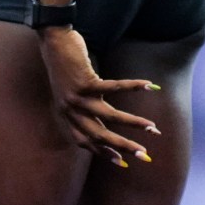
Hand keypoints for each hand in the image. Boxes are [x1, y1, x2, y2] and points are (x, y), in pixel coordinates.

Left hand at [36, 27, 159, 165]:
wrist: (53, 42)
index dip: (103, 153)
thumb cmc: (65, 68)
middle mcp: (69, 109)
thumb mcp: (70, 93)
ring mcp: (76, 96)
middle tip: (144, 155)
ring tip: (152, 127)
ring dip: (132, 123)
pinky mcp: (85, 81)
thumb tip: (104, 119)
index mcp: (66, 115)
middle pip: (98, 135)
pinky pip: (114, 87)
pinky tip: (149, 86)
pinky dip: (132, 86)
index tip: (124, 162)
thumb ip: (83, 108)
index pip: (84, 142)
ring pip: (109, 116)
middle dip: (122, 146)